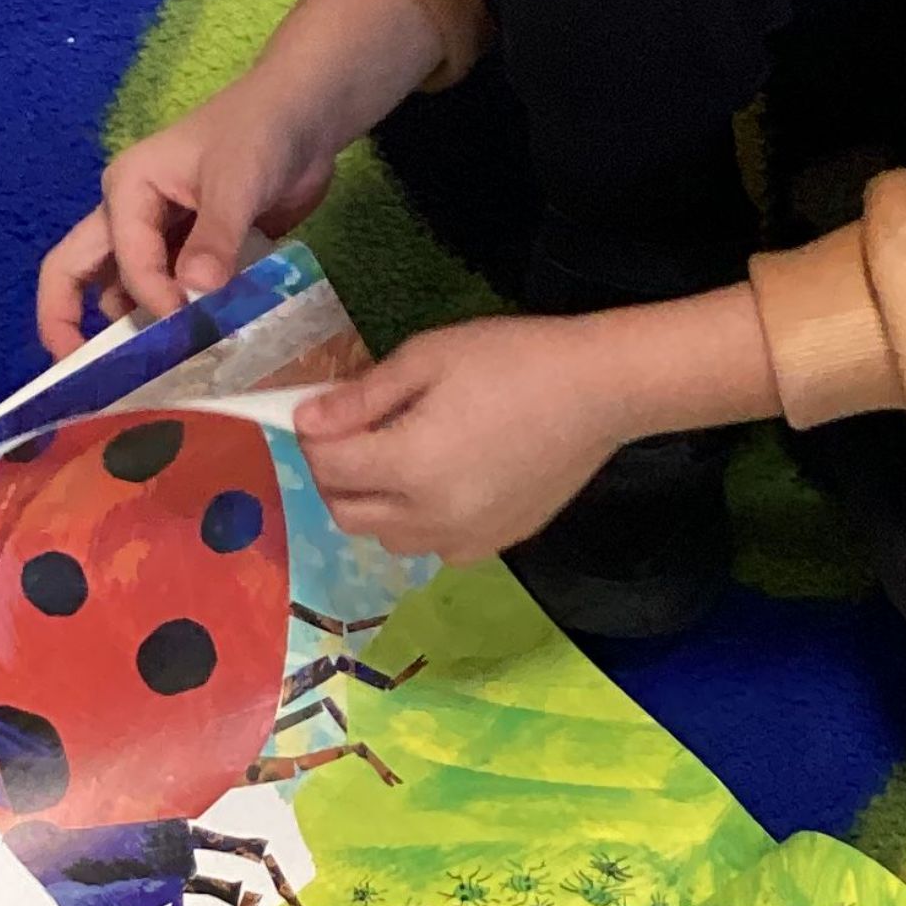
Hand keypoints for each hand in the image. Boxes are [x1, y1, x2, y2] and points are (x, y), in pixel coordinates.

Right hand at [34, 0, 445, 353]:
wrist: (307, 116)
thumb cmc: (264, 129)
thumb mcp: (240, 178)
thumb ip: (216, 236)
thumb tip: (194, 294)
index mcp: (127, 189)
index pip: (121, 259)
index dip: (150, 298)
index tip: (187, 324)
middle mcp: (129, 217)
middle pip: (77, 275)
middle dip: (72, 327)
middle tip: (88, 384)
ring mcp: (159, 239)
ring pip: (125, 294)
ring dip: (137, 331)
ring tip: (160, 376)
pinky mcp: (191, 256)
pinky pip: (170, 297)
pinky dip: (178, 326)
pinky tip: (200, 354)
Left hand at [296, 315, 631, 564]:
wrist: (601, 392)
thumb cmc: (514, 359)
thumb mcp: (429, 358)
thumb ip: (361, 397)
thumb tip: (305, 422)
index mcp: (410, 465)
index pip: (327, 467)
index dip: (312, 436)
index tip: (322, 409)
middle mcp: (431, 517)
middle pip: (346, 513)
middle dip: (334, 475)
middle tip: (353, 434)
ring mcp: (466, 539)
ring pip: (386, 537)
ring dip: (374, 503)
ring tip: (399, 457)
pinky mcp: (495, 545)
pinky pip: (433, 547)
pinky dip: (419, 521)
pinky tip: (444, 481)